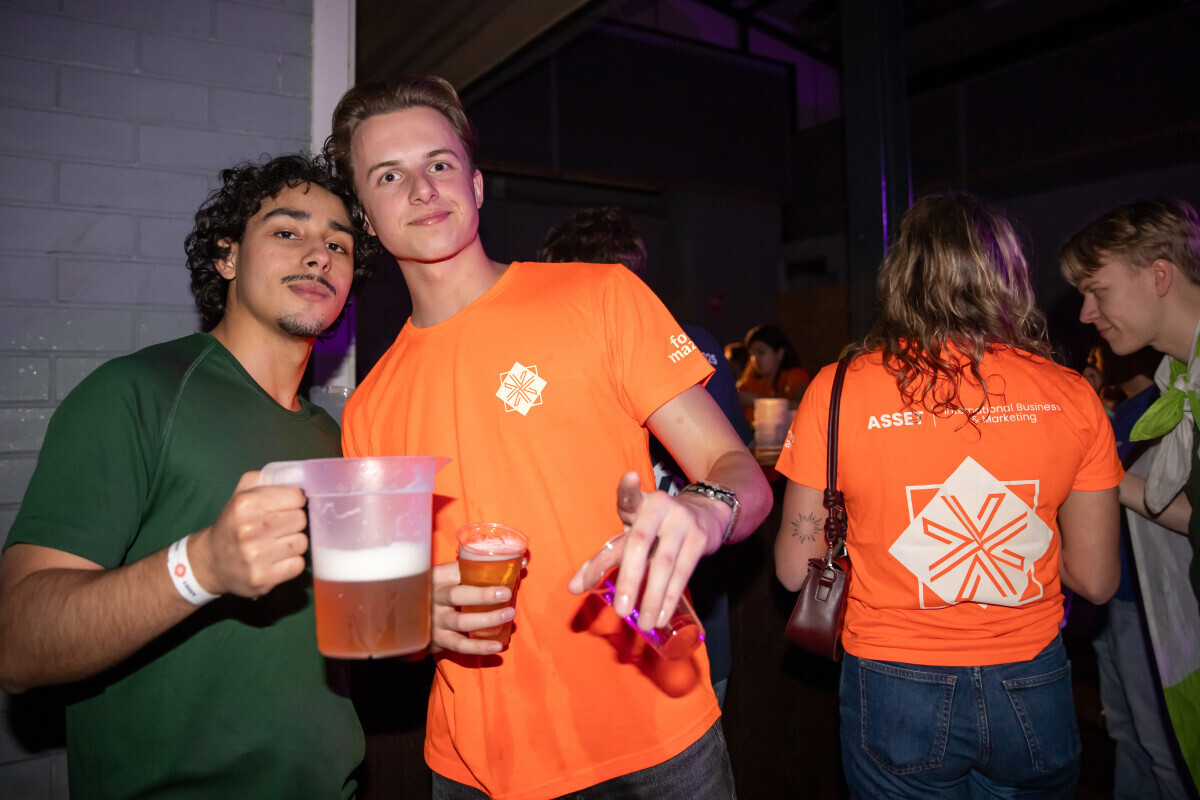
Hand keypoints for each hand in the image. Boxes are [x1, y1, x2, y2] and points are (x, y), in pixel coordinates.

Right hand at [186, 471, 310, 597]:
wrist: (211, 562)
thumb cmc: (232, 524)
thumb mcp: (240, 494)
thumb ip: (265, 478)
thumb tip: (296, 474)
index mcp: (245, 504)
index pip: (296, 497)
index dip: (293, 501)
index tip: (284, 507)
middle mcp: (250, 530)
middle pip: (301, 520)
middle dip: (293, 522)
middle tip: (279, 527)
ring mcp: (256, 557)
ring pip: (302, 543)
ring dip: (293, 543)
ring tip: (276, 543)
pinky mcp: (263, 579)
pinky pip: (297, 565)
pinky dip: (291, 562)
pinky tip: (276, 559)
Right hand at [430, 562, 514, 654]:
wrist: (415, 622)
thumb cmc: (444, 594)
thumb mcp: (454, 578)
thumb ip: (481, 570)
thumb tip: (523, 561)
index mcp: (437, 577)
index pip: (456, 569)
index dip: (479, 567)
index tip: (503, 567)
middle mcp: (433, 598)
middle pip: (456, 595)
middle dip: (482, 595)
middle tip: (506, 593)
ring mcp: (435, 621)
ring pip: (461, 622)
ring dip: (487, 620)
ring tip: (509, 614)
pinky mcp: (438, 640)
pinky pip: (460, 645)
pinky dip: (479, 647)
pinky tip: (497, 645)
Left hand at [568, 471, 727, 631]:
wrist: (706, 513)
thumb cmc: (656, 529)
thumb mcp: (630, 536)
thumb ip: (603, 560)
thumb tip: (572, 588)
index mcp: (638, 505)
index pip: (630, 497)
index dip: (629, 489)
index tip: (630, 478)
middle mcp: (660, 508)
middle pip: (640, 544)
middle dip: (630, 579)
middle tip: (621, 610)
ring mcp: (682, 522)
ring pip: (664, 563)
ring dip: (654, 596)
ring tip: (644, 623)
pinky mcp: (700, 539)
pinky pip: (684, 572)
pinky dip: (672, 597)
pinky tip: (663, 615)